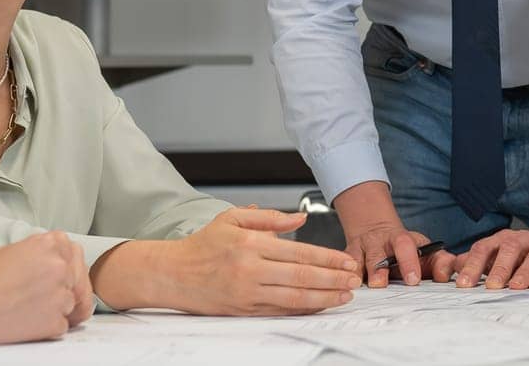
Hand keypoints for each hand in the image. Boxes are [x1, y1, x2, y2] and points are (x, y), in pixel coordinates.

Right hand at [0, 231, 91, 342]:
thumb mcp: (13, 250)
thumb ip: (41, 252)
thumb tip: (55, 261)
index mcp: (53, 243)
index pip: (74, 256)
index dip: (64, 269)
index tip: (48, 276)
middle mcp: (62, 266)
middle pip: (77, 281)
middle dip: (63, 289)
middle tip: (37, 297)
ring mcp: (61, 295)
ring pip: (72, 305)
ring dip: (55, 309)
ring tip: (26, 309)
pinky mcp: (55, 322)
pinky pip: (62, 326)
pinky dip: (47, 327)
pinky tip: (25, 322)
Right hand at [149, 207, 360, 315]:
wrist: (173, 274)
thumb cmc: (204, 245)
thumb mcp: (232, 219)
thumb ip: (269, 218)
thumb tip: (300, 219)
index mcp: (250, 244)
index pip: (299, 252)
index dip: (328, 259)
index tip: (347, 262)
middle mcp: (251, 270)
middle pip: (302, 276)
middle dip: (333, 280)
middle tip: (354, 280)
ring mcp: (248, 293)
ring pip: (294, 297)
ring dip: (324, 298)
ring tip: (344, 296)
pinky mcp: (244, 310)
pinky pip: (280, 310)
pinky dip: (303, 309)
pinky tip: (319, 305)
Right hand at [334, 181, 432, 286]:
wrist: (374, 228)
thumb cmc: (403, 248)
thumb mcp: (423, 250)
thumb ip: (440, 261)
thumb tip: (449, 273)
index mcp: (403, 240)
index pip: (406, 246)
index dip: (409, 262)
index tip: (413, 280)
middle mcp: (381, 241)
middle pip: (378, 253)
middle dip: (381, 268)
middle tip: (383, 283)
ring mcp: (363, 248)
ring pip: (360, 258)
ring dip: (362, 272)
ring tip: (364, 285)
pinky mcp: (347, 255)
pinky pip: (341, 263)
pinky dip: (341, 273)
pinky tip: (343, 283)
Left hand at [449, 210, 528, 289]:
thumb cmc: (524, 253)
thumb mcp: (500, 253)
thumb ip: (477, 260)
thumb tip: (450, 267)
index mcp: (503, 240)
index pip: (484, 248)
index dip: (473, 265)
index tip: (463, 285)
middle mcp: (523, 240)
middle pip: (508, 249)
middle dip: (499, 268)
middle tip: (490, 287)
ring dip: (523, 272)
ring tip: (514, 288)